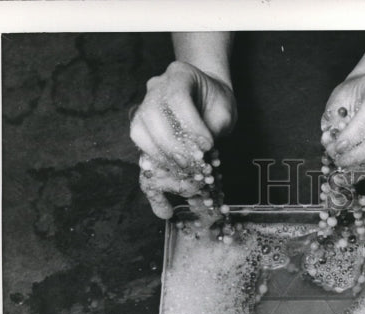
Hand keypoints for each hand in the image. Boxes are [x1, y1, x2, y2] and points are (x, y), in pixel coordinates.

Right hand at [129, 61, 236, 217]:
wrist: (206, 95)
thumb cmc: (217, 102)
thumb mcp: (224, 110)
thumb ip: (213, 126)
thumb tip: (201, 155)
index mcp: (178, 75)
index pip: (176, 99)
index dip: (190, 125)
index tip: (207, 146)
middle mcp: (156, 88)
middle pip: (152, 116)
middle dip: (174, 146)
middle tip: (195, 167)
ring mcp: (144, 106)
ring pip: (139, 132)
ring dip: (162, 158)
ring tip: (185, 175)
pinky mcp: (142, 127)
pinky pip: (140, 147)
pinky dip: (154, 166)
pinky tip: (168, 187)